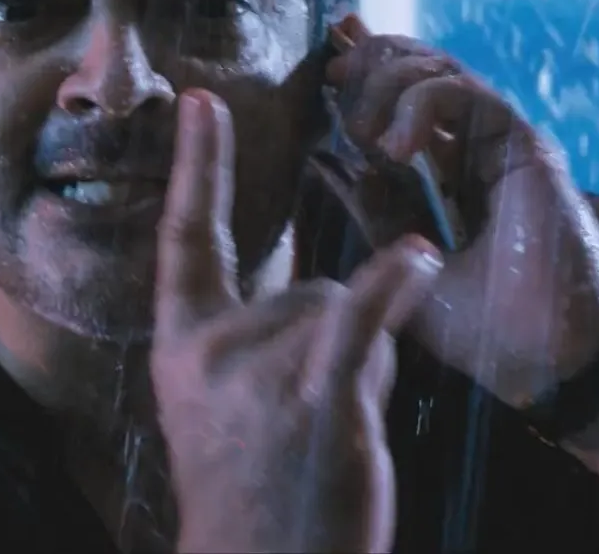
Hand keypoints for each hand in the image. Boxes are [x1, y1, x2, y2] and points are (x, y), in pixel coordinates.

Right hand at [152, 89, 439, 553]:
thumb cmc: (251, 497)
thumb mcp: (215, 411)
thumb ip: (244, 344)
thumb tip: (320, 297)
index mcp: (182, 346)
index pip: (187, 238)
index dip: (199, 168)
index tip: (199, 100)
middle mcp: (214, 348)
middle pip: (310, 288)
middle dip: (338, 339)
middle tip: (314, 419)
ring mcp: (264, 369)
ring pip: (347, 310)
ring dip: (369, 363)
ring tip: (339, 434)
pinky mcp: (318, 394)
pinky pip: (361, 317)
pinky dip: (393, 285)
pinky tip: (417, 258)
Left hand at [324, 17, 598, 407]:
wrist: (546, 362)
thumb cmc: (486, 330)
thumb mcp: (406, 263)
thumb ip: (374, 212)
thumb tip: (328, 164)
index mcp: (454, 174)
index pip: (408, 102)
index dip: (371, 70)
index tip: (328, 64)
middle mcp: (479, 151)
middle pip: (423, 70)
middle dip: (373, 59)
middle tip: (334, 72)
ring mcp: (503, 146)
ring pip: (440, 70)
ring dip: (388, 82)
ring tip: (363, 129)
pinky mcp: (524, 146)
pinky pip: (464, 94)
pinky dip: (421, 105)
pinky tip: (395, 148)